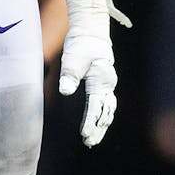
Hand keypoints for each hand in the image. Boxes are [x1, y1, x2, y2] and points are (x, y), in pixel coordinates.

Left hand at [59, 0, 131, 147]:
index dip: (90, 122)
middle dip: (98, 129)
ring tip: (93, 139)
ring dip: (102, 125)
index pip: (96, 106)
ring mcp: (109, 84)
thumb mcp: (72, 59)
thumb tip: (65, 91)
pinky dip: (103, 116)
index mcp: (101, 80)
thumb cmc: (81, 44)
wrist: (92, 30)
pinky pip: (107, 104)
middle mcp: (108, 84)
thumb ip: (69, 76)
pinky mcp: (105, 83)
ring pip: (108, 110)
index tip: (84, 135)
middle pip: (106, 112)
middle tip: (89, 143)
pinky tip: (99, 124)